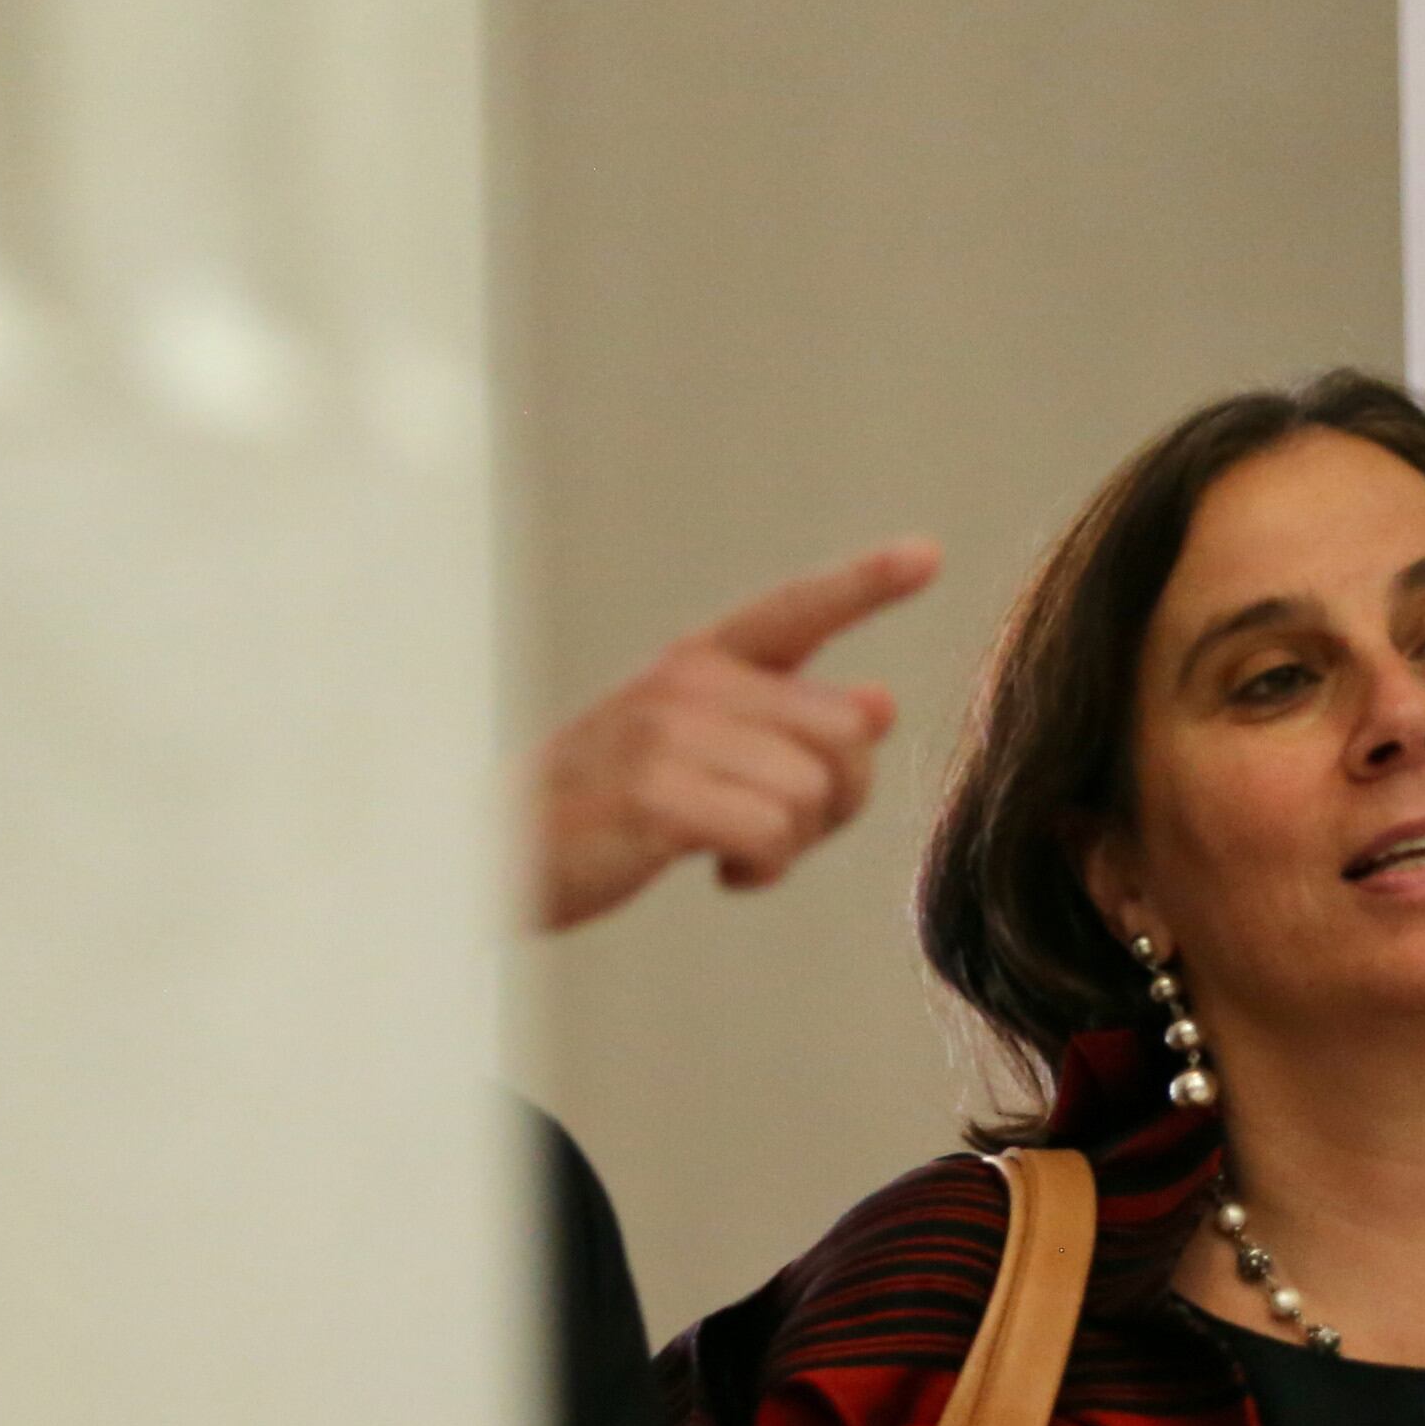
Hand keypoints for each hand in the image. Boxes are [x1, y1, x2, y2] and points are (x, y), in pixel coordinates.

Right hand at [528, 538, 940, 930]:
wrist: (497, 850)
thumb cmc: (606, 808)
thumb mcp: (700, 755)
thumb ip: (786, 726)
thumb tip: (880, 704)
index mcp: (700, 663)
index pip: (795, 611)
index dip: (865, 584)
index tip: (927, 554)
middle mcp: (690, 683)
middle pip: (845, 733)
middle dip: (838, 799)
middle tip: (782, 830)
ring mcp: (669, 733)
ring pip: (814, 792)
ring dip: (792, 844)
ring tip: (732, 849)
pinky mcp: (657, 793)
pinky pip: (773, 834)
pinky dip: (761, 867)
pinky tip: (719, 870)